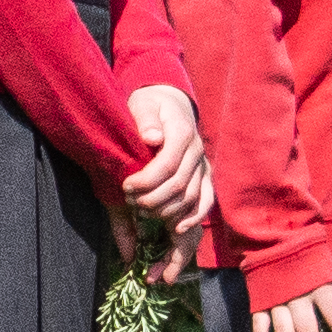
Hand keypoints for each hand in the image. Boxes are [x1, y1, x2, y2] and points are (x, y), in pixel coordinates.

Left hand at [117, 84, 211, 228]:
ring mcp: (202, 164)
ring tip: (142, 211)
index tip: (126, 186)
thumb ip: (146, 119)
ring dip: (165, 209)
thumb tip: (152, 138)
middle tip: (130, 201)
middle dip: (152, 198)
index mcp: (182, 133)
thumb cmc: (151, 104)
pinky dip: (194, 216)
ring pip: (190, 196)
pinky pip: (206, 200)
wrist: (171, 102)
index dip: (146, 181)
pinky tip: (177, 228)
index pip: (167, 165)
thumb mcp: (143, 103)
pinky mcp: (203, 175)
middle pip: (179, 184)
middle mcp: (197, 151)